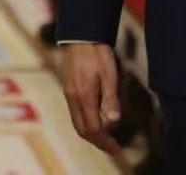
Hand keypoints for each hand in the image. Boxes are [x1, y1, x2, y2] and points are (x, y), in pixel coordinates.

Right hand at [60, 42, 122, 156]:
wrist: (81, 36)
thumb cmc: (98, 53)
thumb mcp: (109, 74)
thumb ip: (111, 98)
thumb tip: (114, 121)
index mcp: (84, 96)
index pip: (93, 128)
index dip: (105, 142)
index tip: (117, 150)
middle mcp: (73, 98)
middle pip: (82, 129)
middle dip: (97, 142)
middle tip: (112, 149)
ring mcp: (69, 93)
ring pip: (76, 122)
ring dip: (90, 134)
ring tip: (105, 139)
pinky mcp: (68, 88)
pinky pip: (74, 113)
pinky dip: (85, 124)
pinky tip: (95, 122)